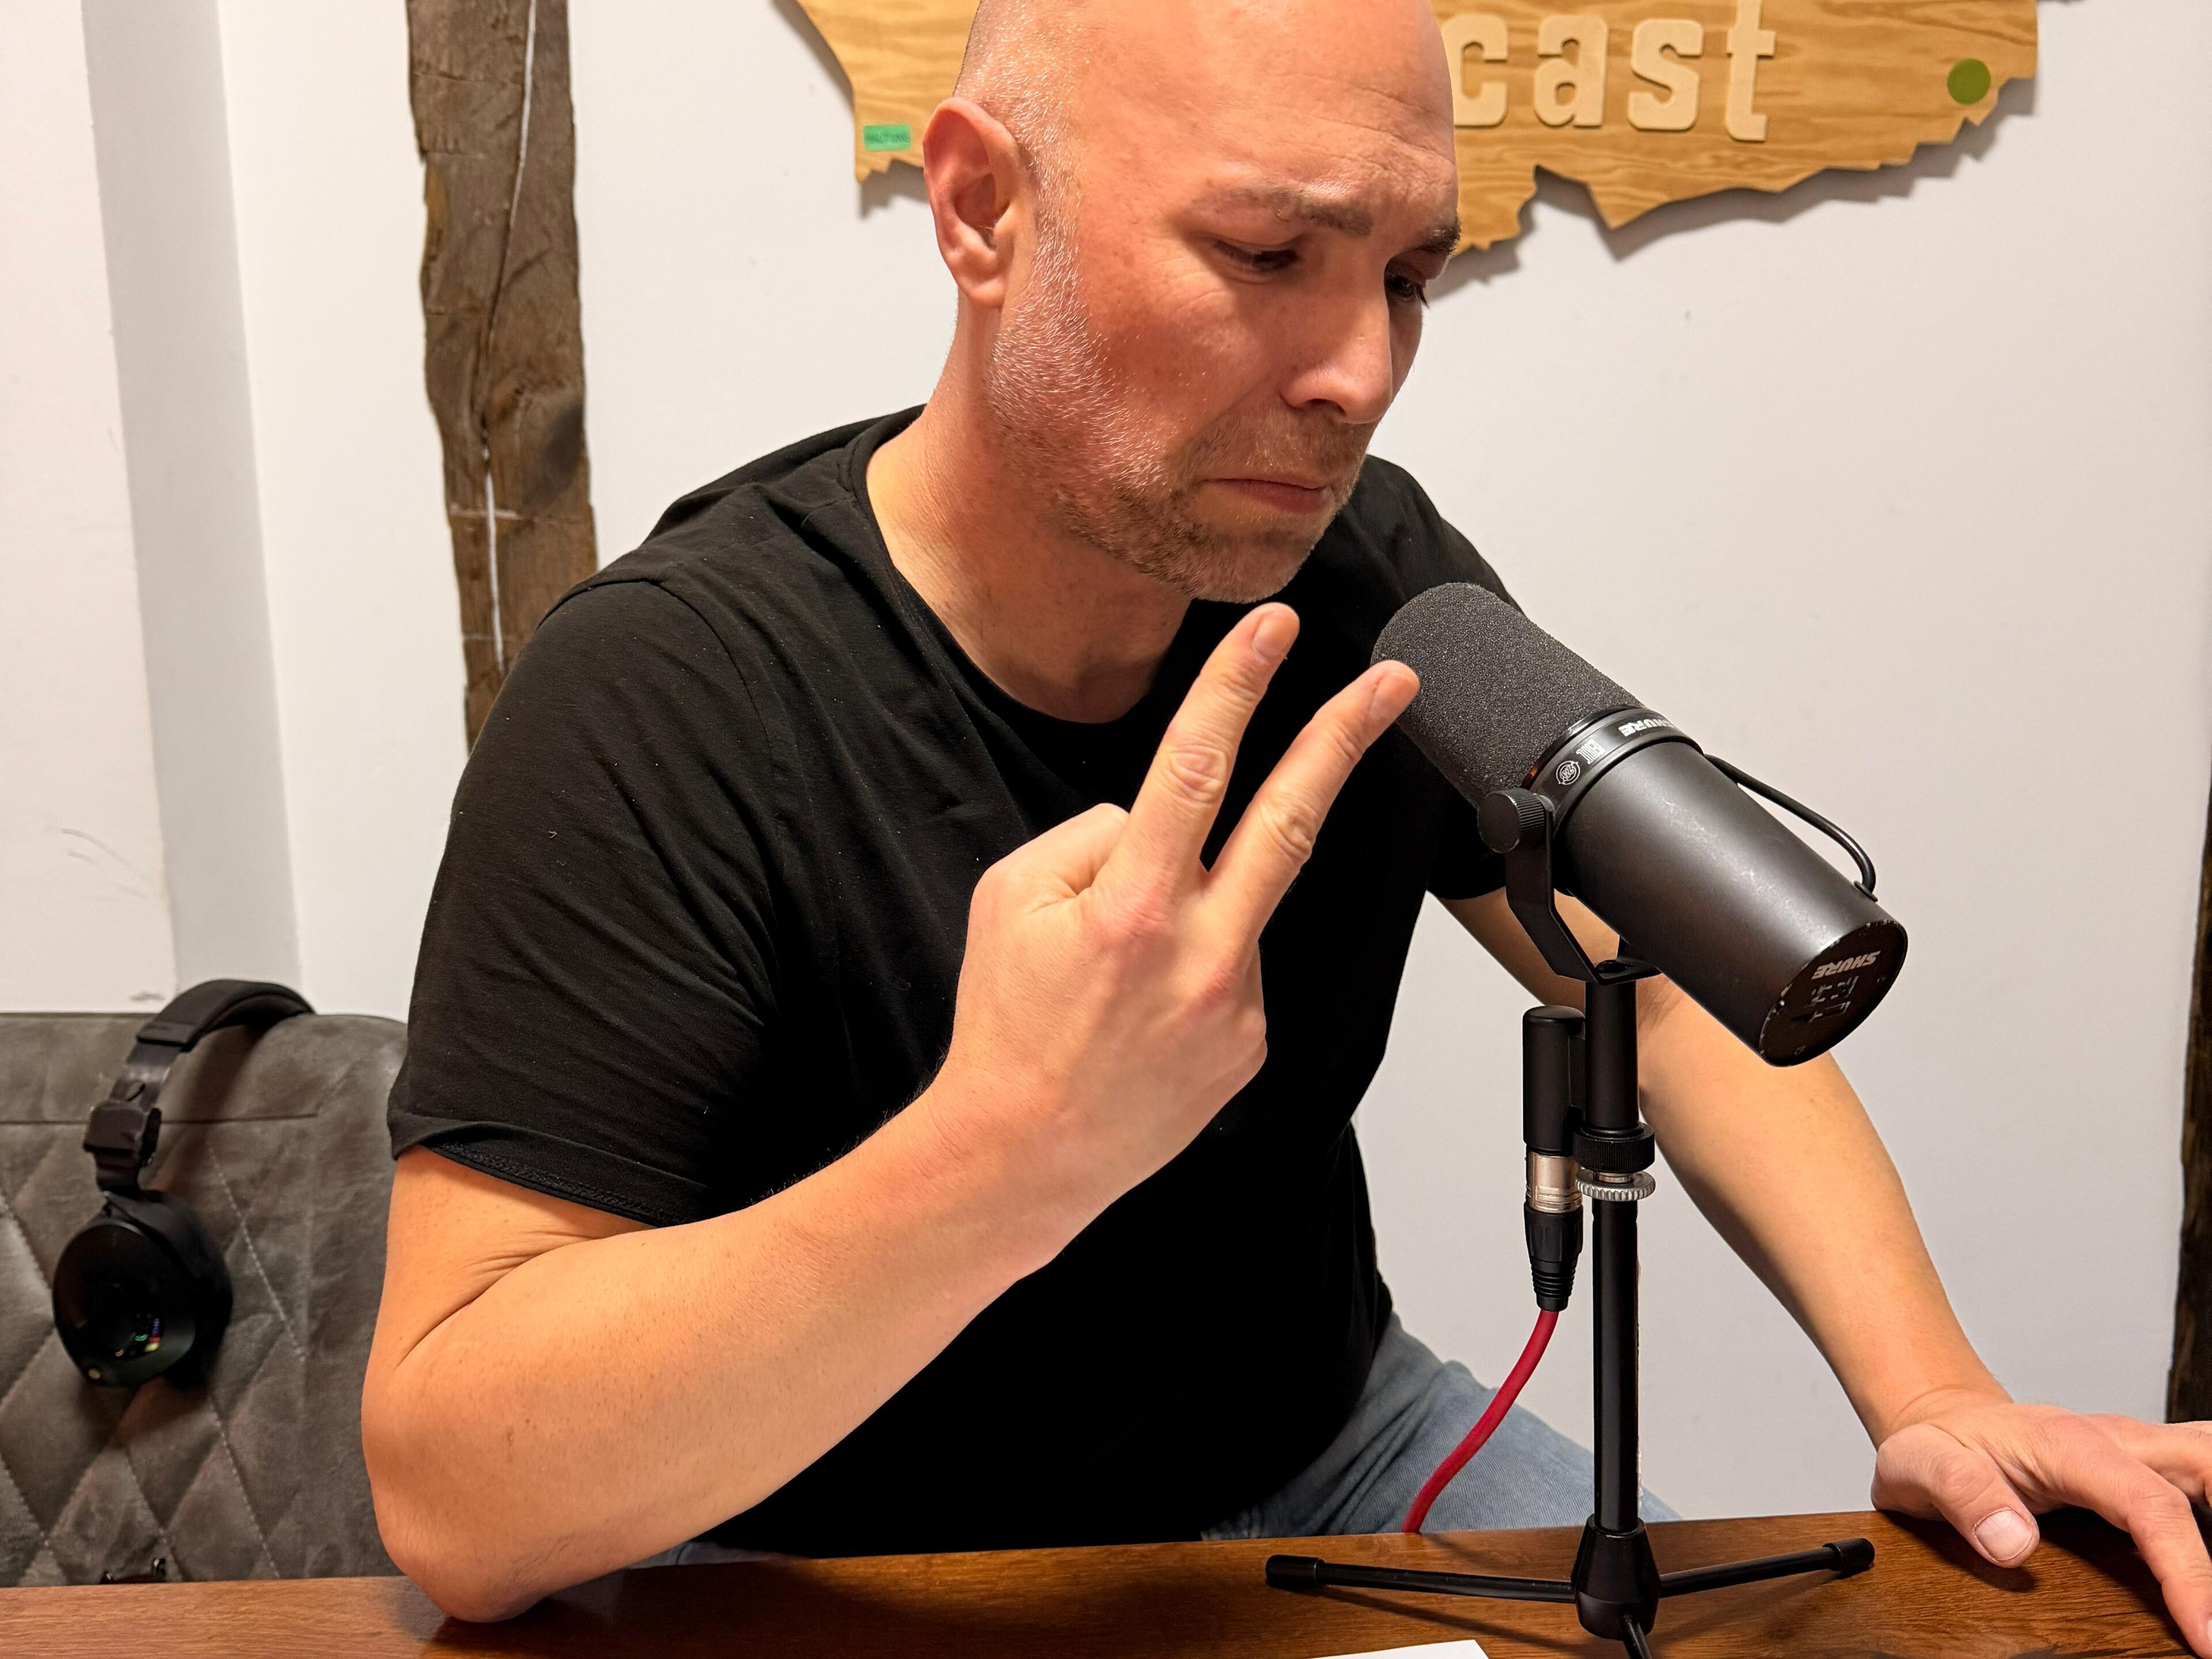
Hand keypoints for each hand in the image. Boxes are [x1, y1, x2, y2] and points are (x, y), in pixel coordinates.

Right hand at [924, 602, 1417, 1235]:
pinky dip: (1195, 962)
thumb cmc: (1006, 1025)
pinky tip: (1144, 1011)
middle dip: (1344, 738)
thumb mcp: (1008, 900)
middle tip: (1395, 681)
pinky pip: (1232, 963)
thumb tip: (1153, 822)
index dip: (1237, 687)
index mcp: (1134, 905)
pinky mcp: (1253, 1042)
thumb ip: (1090, 838)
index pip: (1196, 767)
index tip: (1274, 630)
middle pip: (1292, 817)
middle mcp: (1200, 950)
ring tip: (1116, 972)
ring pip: (1237, 901)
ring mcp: (1237, 1001)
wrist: (1023, 1153)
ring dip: (1198, 902)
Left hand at [1873, 1387, 2211, 1650]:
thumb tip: (2012, 1544)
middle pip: (2207, 1464)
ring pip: (2209, 1463)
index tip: (2205, 1634)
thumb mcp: (1920, 1464)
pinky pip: (2198, 1487)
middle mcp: (2116, 1442)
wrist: (1942, 1420)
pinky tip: (2206, 1565)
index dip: (2188, 1571)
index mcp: (2069, 1445)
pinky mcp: (2144, 1472)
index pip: (2151, 1505)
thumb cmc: (1938, 1444)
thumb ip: (1963, 1494)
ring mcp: (2137, 1455)